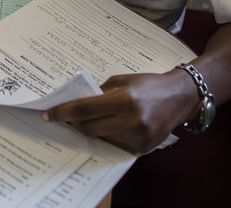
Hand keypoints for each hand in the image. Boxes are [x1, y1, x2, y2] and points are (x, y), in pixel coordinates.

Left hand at [42, 71, 194, 154]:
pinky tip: (108, 126)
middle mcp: (131, 121)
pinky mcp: (142, 148)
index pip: (85, 109)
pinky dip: (107, 135)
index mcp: (125, 100)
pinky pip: (114, 144)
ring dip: (91, 129)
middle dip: (74, 122)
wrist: (181, 97)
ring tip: (89, 119)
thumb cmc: (150, 84)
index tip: (49, 115)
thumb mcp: (122, 81)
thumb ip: (100, 92)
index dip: (64, 112)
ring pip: (101, 137)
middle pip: (89, 127)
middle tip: (65, 116)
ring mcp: (137, 137)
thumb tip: (77, 102)